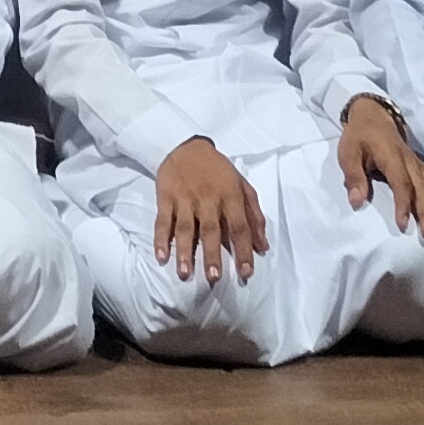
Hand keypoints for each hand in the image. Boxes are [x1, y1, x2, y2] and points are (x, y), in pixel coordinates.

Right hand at [153, 136, 265, 280]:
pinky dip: (160, 239)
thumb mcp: (242, 186)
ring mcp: (185, 198)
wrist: (188, 147)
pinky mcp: (165, 197)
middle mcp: (208, 198)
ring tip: (185, 273)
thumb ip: (254, 216)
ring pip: (184, 228)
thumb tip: (263, 247)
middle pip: (210, 230)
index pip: (239, 226)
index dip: (243, 250)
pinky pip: (162, 221)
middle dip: (212, 254)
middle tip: (214, 277)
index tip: (245, 273)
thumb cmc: (219, 171)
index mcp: (230, 195)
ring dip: (184, 251)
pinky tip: (161, 257)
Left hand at [338, 95, 423, 242]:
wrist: (374, 115)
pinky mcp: (421, 168)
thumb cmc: (359, 136)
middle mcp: (410, 162)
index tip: (403, 225)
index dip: (403, 204)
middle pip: (423, 189)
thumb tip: (357, 202)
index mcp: (392, 157)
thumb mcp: (348, 153)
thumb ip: (353, 177)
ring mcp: (418, 165)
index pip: (401, 183)